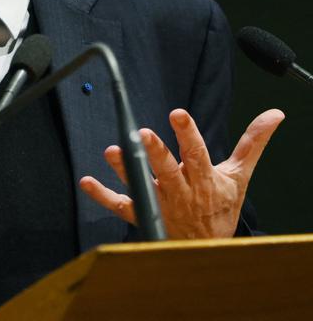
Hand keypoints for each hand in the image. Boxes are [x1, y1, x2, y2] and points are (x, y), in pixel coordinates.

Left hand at [79, 108, 284, 238]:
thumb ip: (252, 143)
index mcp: (204, 179)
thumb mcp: (239, 175)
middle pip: (167, 170)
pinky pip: (120, 205)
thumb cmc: (221, 206)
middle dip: (156, 152)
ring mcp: (160, 203)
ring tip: (111, 151)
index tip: (177, 114)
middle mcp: (181, 191)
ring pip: (142, 185)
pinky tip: (87, 181)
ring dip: (125, 169)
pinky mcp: (143, 214)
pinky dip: (102, 195)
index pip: (197, 154)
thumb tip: (275, 114)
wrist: (209, 248)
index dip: (188, 134)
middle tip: (143, 133)